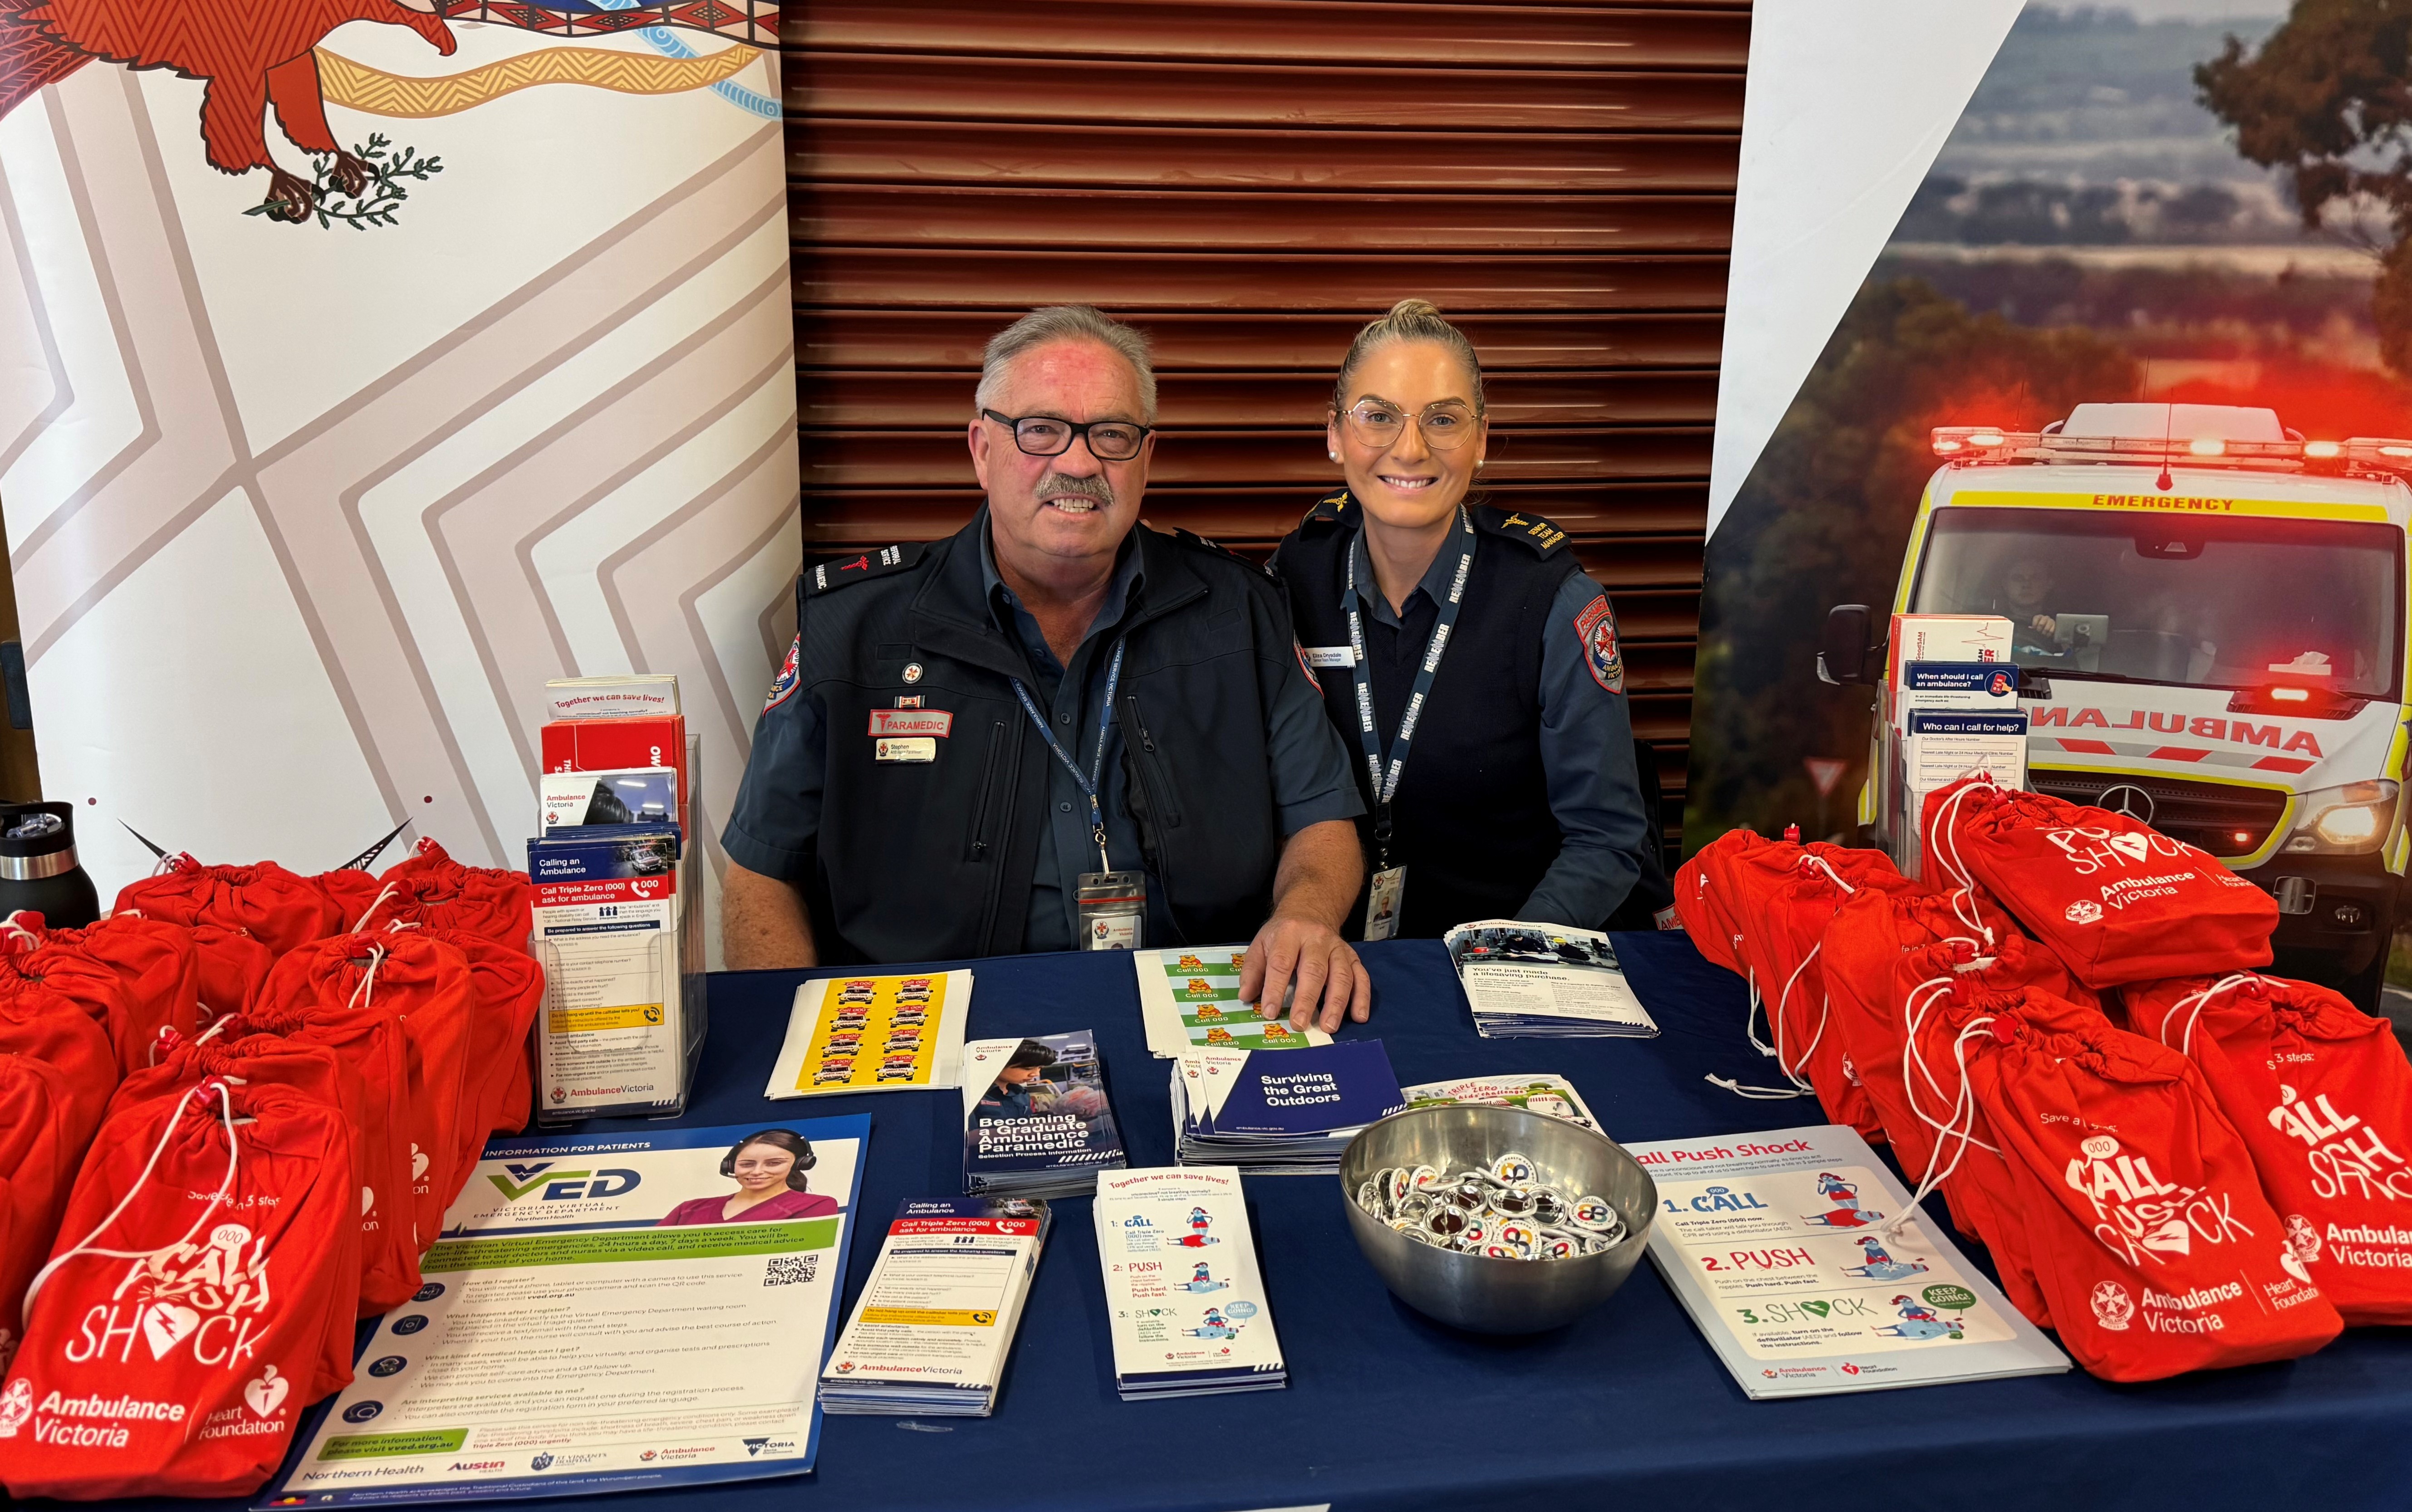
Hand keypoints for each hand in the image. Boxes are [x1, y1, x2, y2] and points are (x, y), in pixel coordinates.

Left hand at [1238, 914, 1370, 1032]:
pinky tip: (1358, 1017)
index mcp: (1289, 933)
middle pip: (1314, 970)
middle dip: (1307, 1000)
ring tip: (1329, 1027)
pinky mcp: (1352, 956)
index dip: (1275, 989)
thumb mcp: (1261, 943)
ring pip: (1341, 975)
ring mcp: (1337, 948)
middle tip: (1299, 1024)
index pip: (1281, 963)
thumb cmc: (1283, 934)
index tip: (1270, 1012)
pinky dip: (1362, 997)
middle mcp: (1316, 939)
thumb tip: (1246, 996)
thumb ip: (1252, 970)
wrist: (1310, 910)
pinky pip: (1361, 976)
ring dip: (1336, 1003)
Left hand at [2031, 614, 2056, 635]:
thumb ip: (2033, 626)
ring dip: (2044, 633)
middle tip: (2038, 632)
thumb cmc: (2039, 628)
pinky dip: (2048, 634)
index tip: (2034, 628)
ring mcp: (2051, 621)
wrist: (2047, 631)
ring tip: (2042, 634)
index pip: (2036, 618)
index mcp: (2039, 616)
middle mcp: (2045, 617)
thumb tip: (2030, 627)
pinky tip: (2047, 635)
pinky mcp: (2055, 625)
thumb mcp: (2035, 627)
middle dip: (2039, 630)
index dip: (2034, 624)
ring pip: (2046, 628)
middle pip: (2041, 624)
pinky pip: (2052, 631)